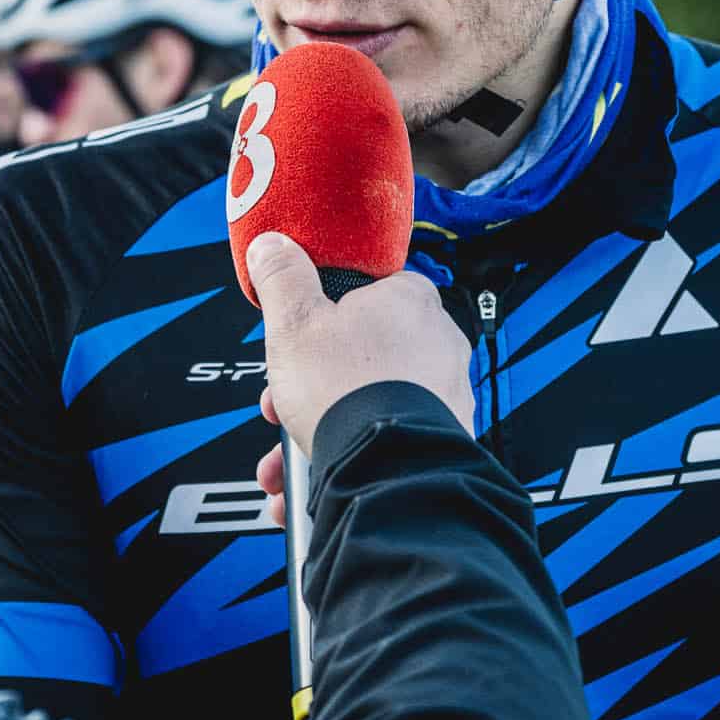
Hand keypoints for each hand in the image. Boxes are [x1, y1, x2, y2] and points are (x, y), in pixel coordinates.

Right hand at [243, 231, 472, 461]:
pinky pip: (389, 438)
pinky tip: (319, 473)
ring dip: (324, 426)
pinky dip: (353, 453)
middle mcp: (438, 341)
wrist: (385, 468)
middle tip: (285, 400)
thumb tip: (274, 247)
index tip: (297, 338)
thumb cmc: (347, 392)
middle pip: (360, 353)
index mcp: (408, 299)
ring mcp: (446, 391)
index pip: (366, 290)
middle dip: (312, 383)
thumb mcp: (294, 321)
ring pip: (371, 400)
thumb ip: (282, 277)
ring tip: (290, 455)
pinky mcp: (442, 435)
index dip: (320, 316)